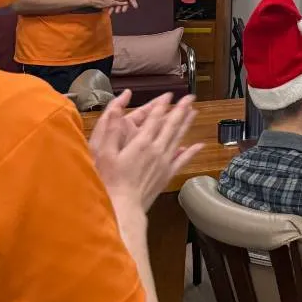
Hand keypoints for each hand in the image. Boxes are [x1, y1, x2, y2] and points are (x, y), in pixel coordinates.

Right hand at [88, 91, 201, 212]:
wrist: (123, 207)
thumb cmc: (109, 180)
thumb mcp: (104, 152)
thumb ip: (111, 129)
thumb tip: (116, 109)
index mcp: (142, 142)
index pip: (155, 118)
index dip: (162, 105)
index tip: (169, 95)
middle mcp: (157, 149)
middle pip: (172, 125)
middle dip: (181, 109)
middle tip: (190, 97)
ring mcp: (165, 162)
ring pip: (179, 138)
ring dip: (187, 124)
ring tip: (195, 112)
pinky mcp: (167, 174)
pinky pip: (182, 160)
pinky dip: (191, 151)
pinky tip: (198, 145)